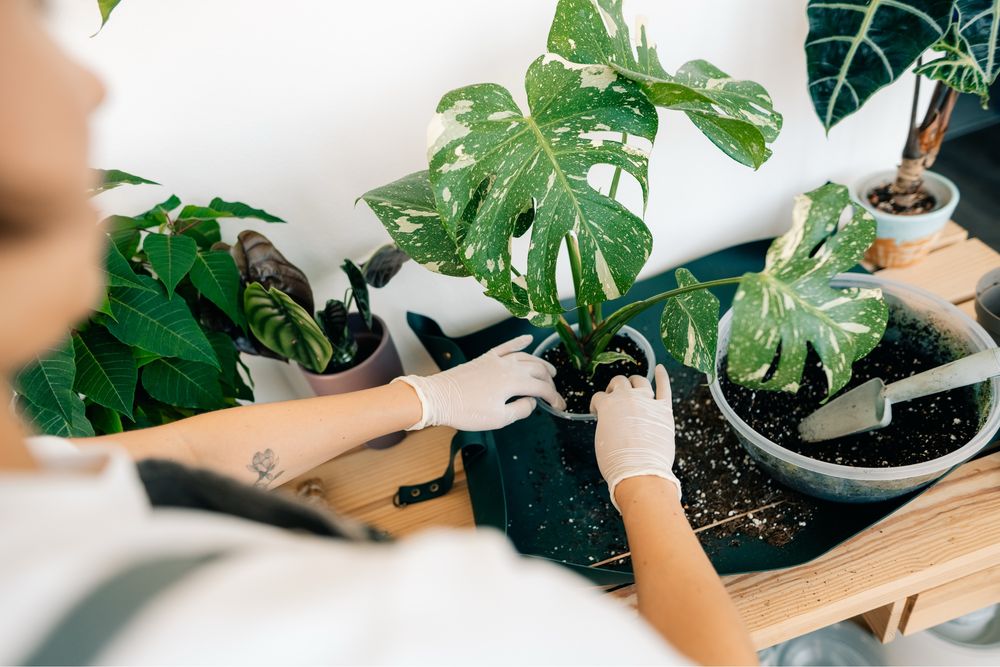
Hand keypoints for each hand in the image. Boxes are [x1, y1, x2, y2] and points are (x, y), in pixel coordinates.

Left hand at [394, 334, 565, 431]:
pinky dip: (518, 342)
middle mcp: (508, 366)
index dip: (554, 397)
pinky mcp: (485, 358)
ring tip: (549, 371)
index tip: (560, 407)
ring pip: (525, 357)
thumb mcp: (498, 419)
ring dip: (540, 362)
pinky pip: (506, 347)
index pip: (542, 388)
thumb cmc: (467, 411)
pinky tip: (527, 338)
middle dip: (549, 381)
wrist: (438, 397)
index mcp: (513, 381)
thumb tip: (532, 402)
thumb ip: (521, 409)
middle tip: (554, 391)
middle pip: (537, 369)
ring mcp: (496, 360)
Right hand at [590, 364, 679, 510]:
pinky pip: (664, 387)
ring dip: (634, 381)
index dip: (597, 404)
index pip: (599, 396)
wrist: (640, 472)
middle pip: (619, 382)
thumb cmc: (617, 462)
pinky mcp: (664, 409)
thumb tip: (612, 422)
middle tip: (615, 397)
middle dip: (614, 388)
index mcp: (608, 405)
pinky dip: (662, 376)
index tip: (598, 412)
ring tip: (634, 386)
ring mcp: (647, 401)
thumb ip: (606, 423)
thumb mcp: (601, 439)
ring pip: (640, 381)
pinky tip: (660, 369)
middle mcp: (626, 398)